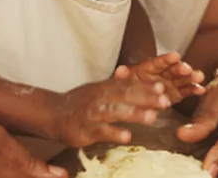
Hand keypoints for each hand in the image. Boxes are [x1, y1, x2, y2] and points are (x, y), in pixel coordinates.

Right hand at [49, 76, 170, 147]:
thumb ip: (119, 86)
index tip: (163, 87)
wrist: (52, 113)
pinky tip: (128, 136)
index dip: (145, 86)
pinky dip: (114, 133)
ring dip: (134, 114)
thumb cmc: (80, 103)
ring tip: (152, 117)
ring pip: (114, 111)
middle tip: (165, 101)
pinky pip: (101, 131)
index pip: (128, 84)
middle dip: (146, 98)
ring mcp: (91, 113)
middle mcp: (99, 98)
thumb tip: (142, 81)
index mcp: (104, 88)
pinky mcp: (84, 129)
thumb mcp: (98, 90)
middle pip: (125, 95)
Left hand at [115, 51, 206, 102]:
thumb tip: (119, 70)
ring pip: (182, 79)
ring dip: (190, 77)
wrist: (130, 103)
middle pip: (172, 69)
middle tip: (187, 69)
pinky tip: (200, 90)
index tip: (175, 56)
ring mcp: (170, 83)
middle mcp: (161, 73)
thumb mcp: (122, 83)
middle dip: (180, 68)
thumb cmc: (126, 90)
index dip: (166, 59)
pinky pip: (186, 91)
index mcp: (148, 68)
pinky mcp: (176, 93)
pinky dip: (193, 90)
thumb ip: (123, 76)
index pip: (158, 62)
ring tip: (199, 77)